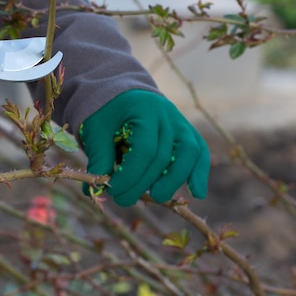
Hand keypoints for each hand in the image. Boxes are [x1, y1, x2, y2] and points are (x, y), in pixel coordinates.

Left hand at [80, 90, 209, 206]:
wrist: (122, 96)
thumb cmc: (107, 113)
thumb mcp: (96, 130)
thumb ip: (99, 157)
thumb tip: (97, 189)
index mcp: (143, 109)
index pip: (144, 149)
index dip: (130, 175)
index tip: (113, 190)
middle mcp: (167, 115)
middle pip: (163, 156)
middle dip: (143, 183)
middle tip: (123, 200)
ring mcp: (180, 123)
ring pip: (189, 153)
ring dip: (174, 180)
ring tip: (157, 197)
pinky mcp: (187, 133)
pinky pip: (199, 152)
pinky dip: (199, 173)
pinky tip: (197, 194)